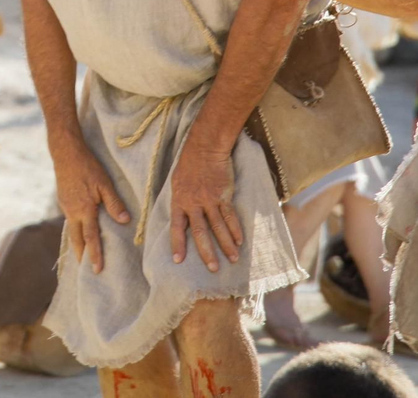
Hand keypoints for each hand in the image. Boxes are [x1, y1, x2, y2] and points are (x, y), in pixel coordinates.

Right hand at [52, 139, 130, 273]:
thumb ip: (114, 203)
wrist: (65, 153)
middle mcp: (72, 212)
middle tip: (86, 270)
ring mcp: (65, 206)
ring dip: (77, 244)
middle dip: (81, 256)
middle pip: (76, 240)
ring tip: (83, 255)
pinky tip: (79, 232)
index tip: (98, 270)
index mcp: (84, 210)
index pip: (90, 238)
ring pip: (72, 231)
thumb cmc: (87, 167)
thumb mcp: (104, 183)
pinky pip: (70, 220)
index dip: (95, 255)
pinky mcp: (63, 200)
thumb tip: (125, 221)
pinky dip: (75, 230)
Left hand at [170, 147, 242, 270]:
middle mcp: (193, 203)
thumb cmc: (189, 164)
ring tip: (233, 260)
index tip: (178, 261)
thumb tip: (183, 219)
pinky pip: (230, 216)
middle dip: (207, 253)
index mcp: (179, 201)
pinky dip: (235, 230)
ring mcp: (209, 200)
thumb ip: (181, 202)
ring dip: (226, 245)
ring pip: (218, 228)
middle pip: (200, 233)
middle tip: (213, 269)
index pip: (177, 227)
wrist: (205, 148)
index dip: (177, 244)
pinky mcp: (224, 195)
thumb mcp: (177, 183)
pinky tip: (240, 242)